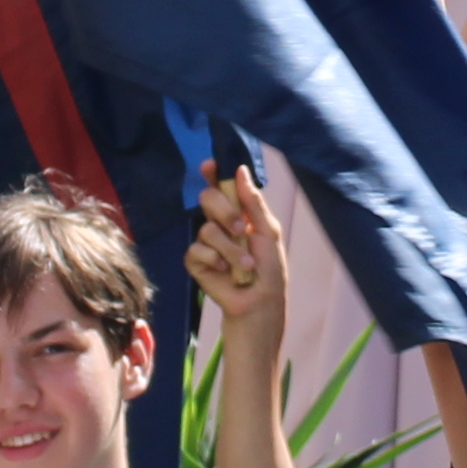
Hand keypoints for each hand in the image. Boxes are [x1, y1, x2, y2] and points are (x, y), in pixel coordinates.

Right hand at [186, 166, 287, 332]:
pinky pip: (196, 251)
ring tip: (245, 265)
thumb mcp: (268, 232)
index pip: (221, 186)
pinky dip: (215, 260)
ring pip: (205, 229)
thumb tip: (241, 171)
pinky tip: (226, 272)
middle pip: (208, 199)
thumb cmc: (270, 269)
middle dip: (224, 212)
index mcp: (238, 213)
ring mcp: (207, 243)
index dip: (213, 174)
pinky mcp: (196, 262)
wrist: (260, 302)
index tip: (210, 165)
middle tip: (240, 229)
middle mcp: (220, 224)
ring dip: (229, 248)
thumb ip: (254, 203)